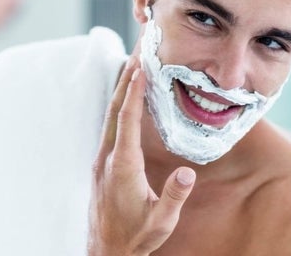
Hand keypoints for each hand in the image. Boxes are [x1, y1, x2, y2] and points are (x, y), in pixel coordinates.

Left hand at [89, 57, 195, 255]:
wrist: (106, 251)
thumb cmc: (134, 237)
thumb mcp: (161, 222)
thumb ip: (174, 197)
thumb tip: (188, 173)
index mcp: (122, 167)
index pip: (127, 121)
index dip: (134, 93)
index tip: (140, 68)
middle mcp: (108, 158)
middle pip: (115, 110)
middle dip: (126, 79)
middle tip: (136, 54)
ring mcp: (102, 160)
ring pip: (110, 116)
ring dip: (121, 91)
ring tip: (133, 67)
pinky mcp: (103, 164)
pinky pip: (110, 127)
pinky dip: (119, 107)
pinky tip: (127, 100)